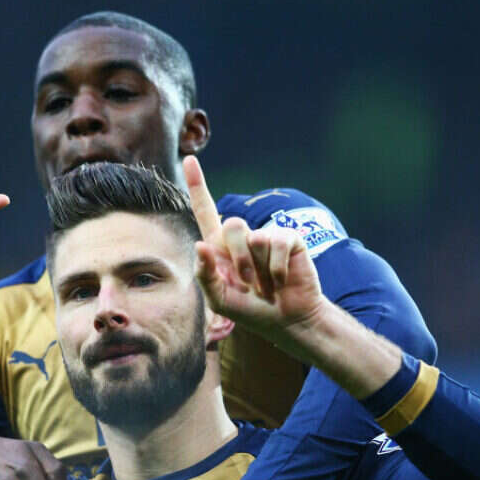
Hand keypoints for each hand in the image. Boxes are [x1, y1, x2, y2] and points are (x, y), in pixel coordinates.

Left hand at [183, 156, 325, 347]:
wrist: (286, 320)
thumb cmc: (251, 310)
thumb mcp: (220, 300)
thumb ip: (205, 275)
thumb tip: (199, 245)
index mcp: (220, 247)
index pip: (206, 210)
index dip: (197, 186)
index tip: (189, 159)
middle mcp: (244, 237)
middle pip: (232, 225)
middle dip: (238, 259)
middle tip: (249, 283)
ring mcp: (267, 236)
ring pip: (254, 237)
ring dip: (259, 269)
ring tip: (267, 286)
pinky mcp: (289, 239)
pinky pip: (277, 244)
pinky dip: (276, 269)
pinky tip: (281, 281)